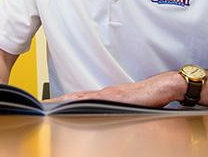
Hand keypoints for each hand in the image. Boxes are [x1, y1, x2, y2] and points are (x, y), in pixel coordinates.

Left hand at [48, 72, 182, 106]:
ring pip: (83, 96)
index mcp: (106, 96)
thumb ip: (116, 109)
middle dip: (60, 100)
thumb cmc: (148, 97)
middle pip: (77, 96)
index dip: (66, 100)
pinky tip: (75, 103)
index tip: (52, 105)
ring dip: (67, 100)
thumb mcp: (128, 106)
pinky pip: (96, 99)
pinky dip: (83, 101)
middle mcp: (105, 93)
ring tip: (52, 104)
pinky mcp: (116, 97)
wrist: (162, 88)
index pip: (81, 98)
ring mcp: (109, 94)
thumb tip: (107, 118)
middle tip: (45, 105)